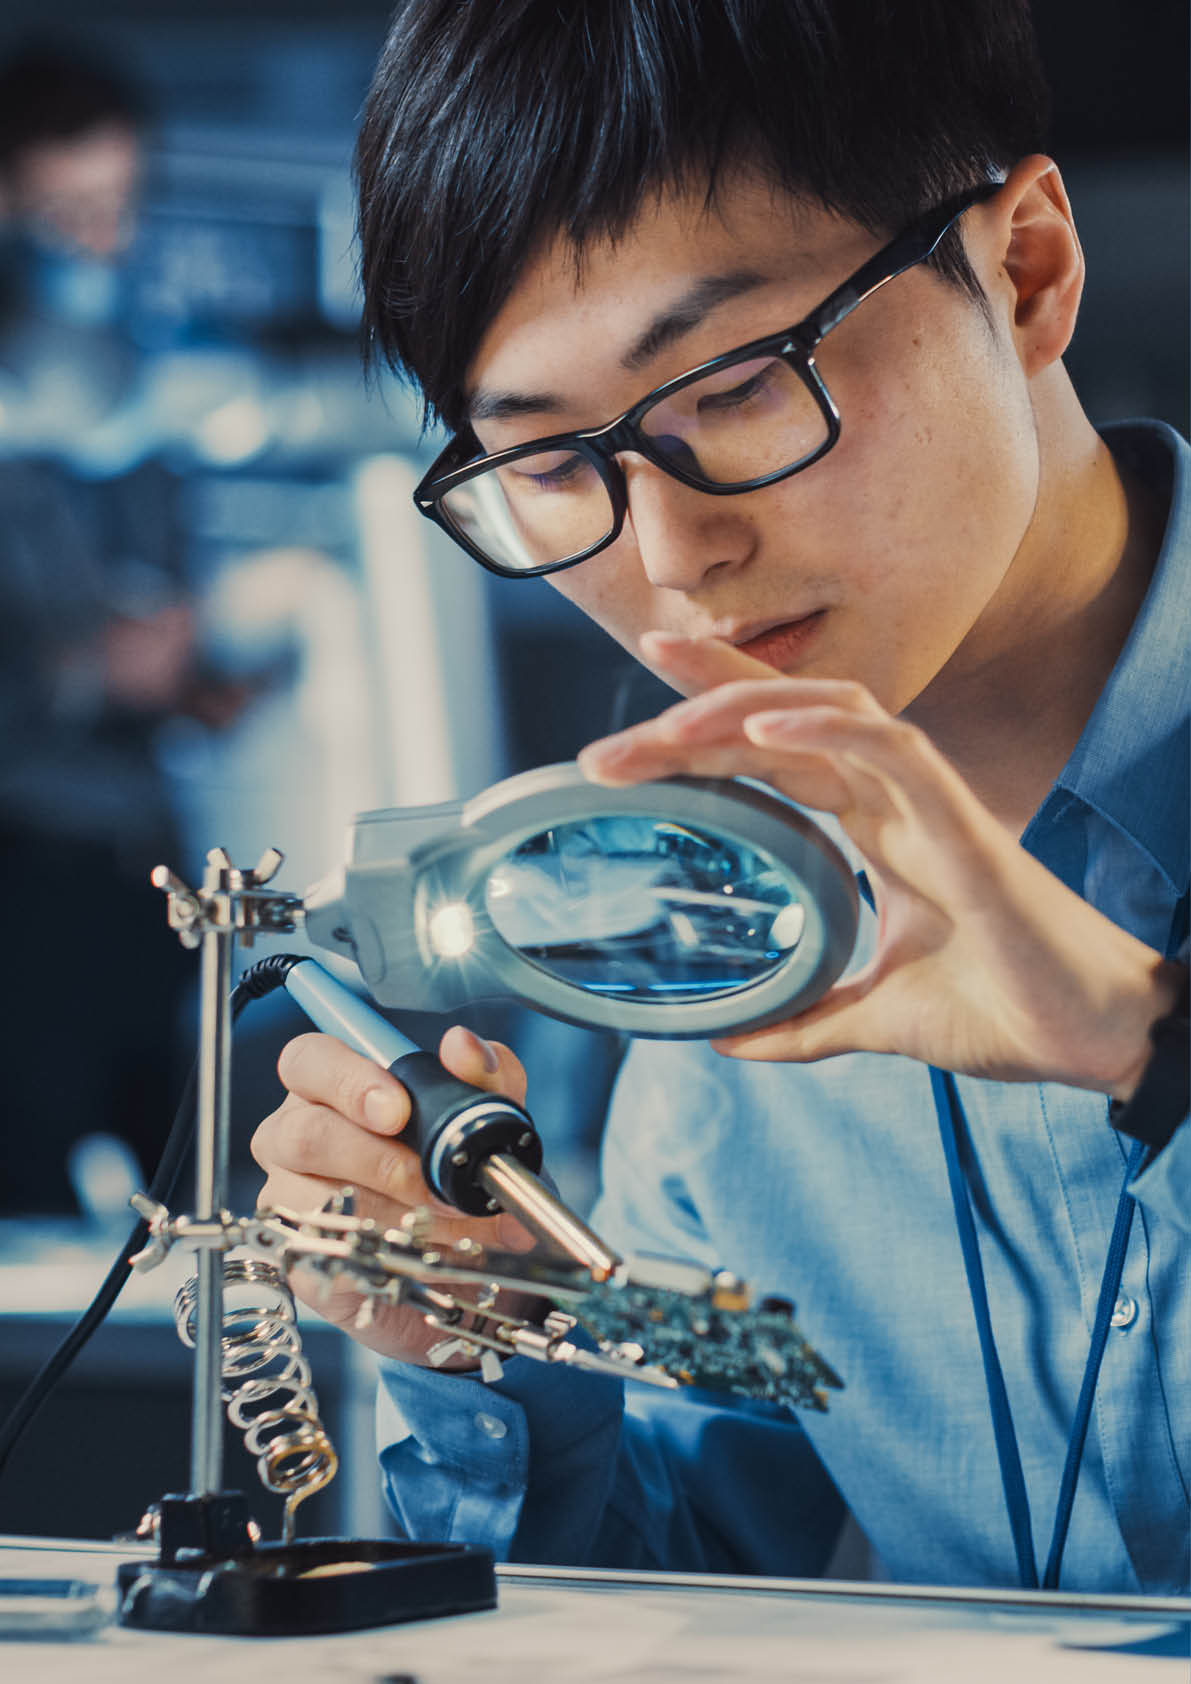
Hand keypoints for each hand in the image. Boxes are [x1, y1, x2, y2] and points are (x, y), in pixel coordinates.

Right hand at [251, 1025, 537, 1366]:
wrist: (465, 1251)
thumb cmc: (453, 1166)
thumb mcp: (483, 1115)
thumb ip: (483, 1073)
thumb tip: (463, 1045)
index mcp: (329, 1085)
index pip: (308, 1060)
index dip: (347, 1081)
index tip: (398, 1109)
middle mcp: (294, 1134)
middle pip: (305, 1133)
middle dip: (380, 1160)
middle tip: (434, 1181)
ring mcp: (288, 1196)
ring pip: (319, 1199)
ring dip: (398, 1214)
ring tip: (455, 1221)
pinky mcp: (299, 1255)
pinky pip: (332, 1252)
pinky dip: (390, 1252)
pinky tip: (430, 1251)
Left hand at [579, 632, 1179, 1098]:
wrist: (1091, 1039)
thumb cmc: (1003, 1010)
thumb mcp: (875, 1018)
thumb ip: (802, 1021)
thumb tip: (727, 1041)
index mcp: (875, 829)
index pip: (778, 752)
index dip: (711, 718)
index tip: (631, 716)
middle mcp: (895, 801)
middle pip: (784, 721)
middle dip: (694, 713)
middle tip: (606, 747)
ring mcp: (929, 805)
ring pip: (830, 716)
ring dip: (742, 710)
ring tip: (664, 727)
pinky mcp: (965, 824)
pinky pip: (893, 750)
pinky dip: (827, 730)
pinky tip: (762, 726)